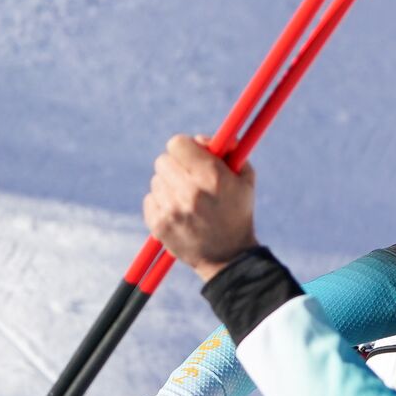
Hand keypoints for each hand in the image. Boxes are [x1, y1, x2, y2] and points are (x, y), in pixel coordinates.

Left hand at [143, 134, 257, 281]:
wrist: (228, 257)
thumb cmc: (238, 212)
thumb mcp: (245, 179)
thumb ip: (230, 151)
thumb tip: (203, 138)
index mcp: (212, 176)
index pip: (178, 143)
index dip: (185, 147)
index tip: (191, 155)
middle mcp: (190, 191)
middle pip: (163, 160)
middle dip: (176, 166)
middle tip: (188, 177)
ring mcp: (172, 209)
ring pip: (156, 180)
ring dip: (169, 186)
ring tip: (186, 200)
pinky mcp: (158, 224)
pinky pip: (150, 199)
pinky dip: (162, 203)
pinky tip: (178, 213)